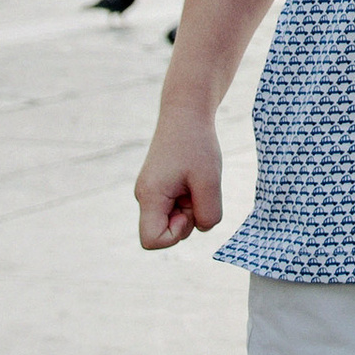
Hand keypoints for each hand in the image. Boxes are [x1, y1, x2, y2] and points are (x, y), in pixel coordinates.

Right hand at [134, 101, 223, 250]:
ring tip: (196, 180)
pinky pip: (176, 208)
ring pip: (173, 220)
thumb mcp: (210, 181)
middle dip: (188, 220)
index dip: (175, 236)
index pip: (152, 241)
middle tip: (197, 190)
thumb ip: (208, 213)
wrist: (186, 113)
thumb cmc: (197, 144)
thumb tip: (202, 227)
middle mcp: (145, 197)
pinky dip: (190, 199)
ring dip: (191, 207)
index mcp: (150, 196)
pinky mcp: (159, 187)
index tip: (189, 211)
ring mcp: (151, 192)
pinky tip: (194, 180)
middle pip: (165, 233)